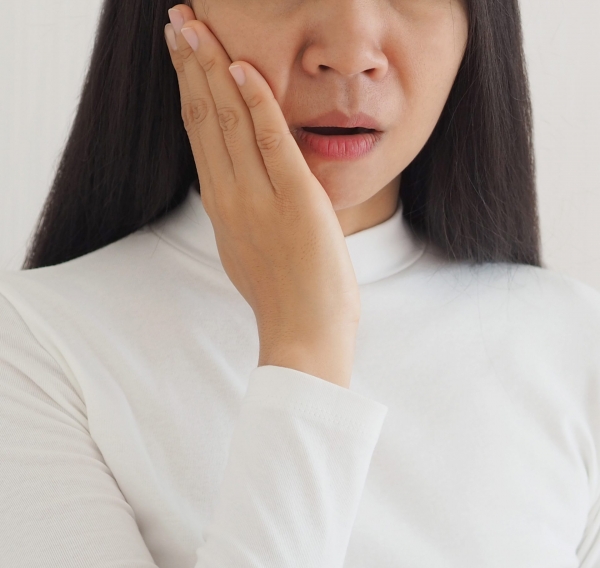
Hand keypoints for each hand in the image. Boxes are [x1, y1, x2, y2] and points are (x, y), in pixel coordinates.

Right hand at [164, 5, 359, 386]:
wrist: (303, 335)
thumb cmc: (286, 298)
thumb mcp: (250, 251)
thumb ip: (242, 215)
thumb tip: (238, 190)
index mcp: (222, 209)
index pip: (200, 138)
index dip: (189, 92)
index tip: (182, 57)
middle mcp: (230, 199)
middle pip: (204, 120)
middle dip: (190, 66)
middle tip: (177, 22)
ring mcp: (259, 199)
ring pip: (227, 122)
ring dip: (212, 69)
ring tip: (195, 27)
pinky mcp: (294, 201)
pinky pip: (270, 141)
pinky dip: (255, 101)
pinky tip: (243, 67)